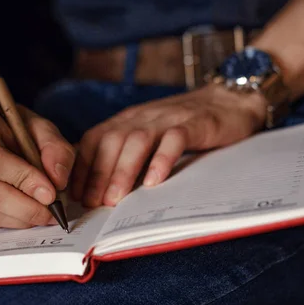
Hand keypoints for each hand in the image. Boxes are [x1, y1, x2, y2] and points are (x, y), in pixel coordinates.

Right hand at [0, 88, 75, 228]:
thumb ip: (54, 148)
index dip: (23, 179)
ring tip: (42, 215)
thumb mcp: (37, 125)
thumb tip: (58, 181)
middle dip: (25, 207)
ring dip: (18, 219)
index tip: (50, 194)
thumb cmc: (8, 127)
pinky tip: (23, 215)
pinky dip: (6, 222)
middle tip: (51, 213)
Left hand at [70, 84, 266, 206]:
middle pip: (111, 141)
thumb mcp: (148, 135)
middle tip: (90, 203)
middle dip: (97, 174)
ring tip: (114, 199)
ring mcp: (167, 119)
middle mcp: (142, 117)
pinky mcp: (194, 123)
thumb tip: (99, 188)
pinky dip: (162, 160)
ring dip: (123, 171)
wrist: (228, 101)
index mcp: (127, 120)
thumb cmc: (182, 126)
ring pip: (137, 141)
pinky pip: (174, 140)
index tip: (74, 195)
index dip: (81, 166)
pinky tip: (154, 182)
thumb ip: (127, 153)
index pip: (94, 139)